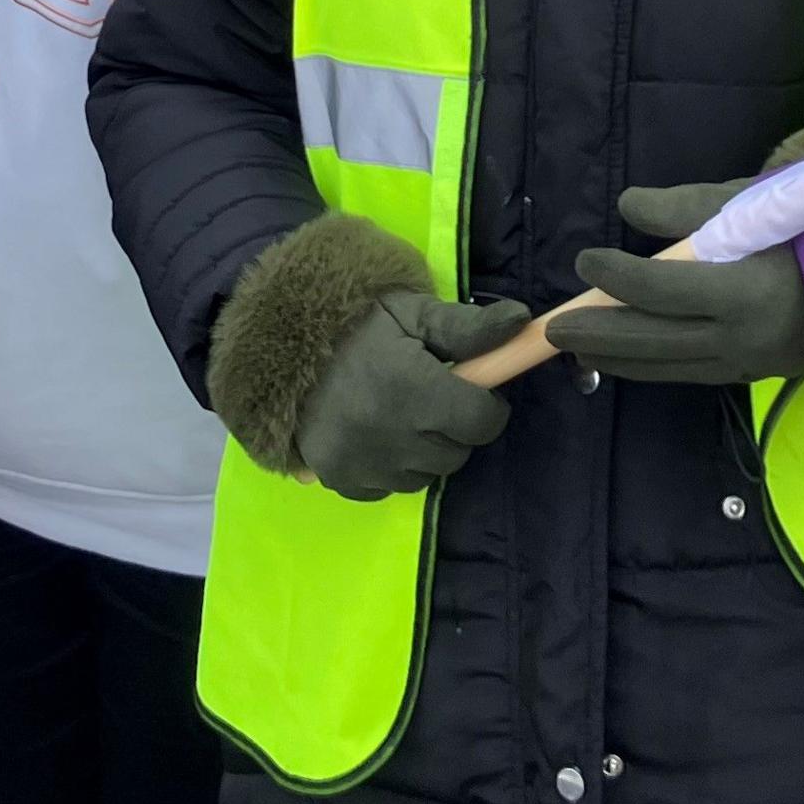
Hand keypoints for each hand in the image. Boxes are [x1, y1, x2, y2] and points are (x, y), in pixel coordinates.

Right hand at [297, 290, 523, 500]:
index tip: (472, 387)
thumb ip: (469, 327)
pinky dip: (392, 469)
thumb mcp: (412, 313)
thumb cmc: (356, 325)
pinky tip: (377, 436)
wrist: (280, 344)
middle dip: (455, 427)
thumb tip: (524, 322)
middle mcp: (389, 434)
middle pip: (456, 453)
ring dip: (426, 451)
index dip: (486, 404)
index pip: (481, 421)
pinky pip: (389, 489)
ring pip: (426, 475)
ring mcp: (362, 463)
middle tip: (434, 397)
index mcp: (412, 388)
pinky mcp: (340, 480)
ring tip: (403, 414)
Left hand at [548, 181, 803, 386]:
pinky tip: (623, 358)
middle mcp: (745, 338)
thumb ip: (689, 206)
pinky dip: (652, 366)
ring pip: (668, 366)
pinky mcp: (753, 374)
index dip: (617, 277)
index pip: (664, 290)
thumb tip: (628, 206)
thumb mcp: (756, 202)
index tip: (585, 262)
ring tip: (575, 348)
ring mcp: (749, 362)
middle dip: (599, 334)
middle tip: (552, 329)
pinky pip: (690, 374)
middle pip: (656, 340)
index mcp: (749, 291)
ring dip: (618, 358)